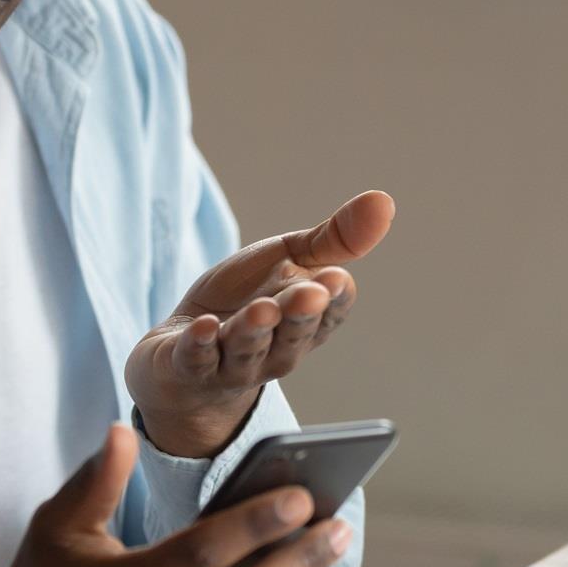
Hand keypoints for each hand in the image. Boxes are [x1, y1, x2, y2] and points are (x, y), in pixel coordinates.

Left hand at [127, 191, 394, 458]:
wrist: (183, 352)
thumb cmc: (248, 299)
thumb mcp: (290, 261)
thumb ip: (334, 239)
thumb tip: (384, 199)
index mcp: (308, 322)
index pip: (329, 312)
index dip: (333, 297)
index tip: (335, 277)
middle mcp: (277, 349)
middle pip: (292, 334)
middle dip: (300, 314)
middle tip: (310, 292)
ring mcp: (233, 363)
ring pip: (248, 349)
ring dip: (255, 330)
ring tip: (261, 308)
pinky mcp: (190, 367)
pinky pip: (198, 360)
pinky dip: (201, 345)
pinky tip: (203, 326)